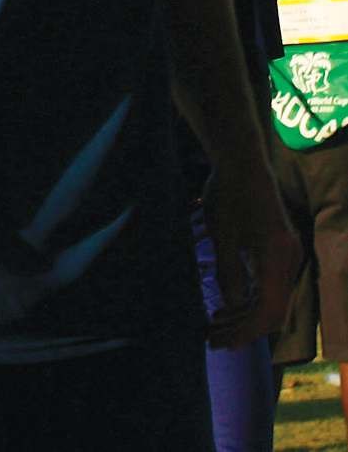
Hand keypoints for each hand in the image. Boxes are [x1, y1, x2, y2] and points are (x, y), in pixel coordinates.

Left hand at [203, 161, 299, 348]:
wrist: (242, 161)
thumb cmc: (228, 194)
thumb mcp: (221, 236)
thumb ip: (228, 274)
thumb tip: (232, 307)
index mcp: (277, 258)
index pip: (268, 311)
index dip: (244, 331)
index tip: (220, 341)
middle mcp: (290, 259)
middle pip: (273, 309)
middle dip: (243, 327)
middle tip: (213, 337)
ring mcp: (288, 253)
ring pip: (272, 297)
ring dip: (245, 313)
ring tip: (216, 322)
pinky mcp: (281, 247)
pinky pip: (270, 282)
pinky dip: (251, 296)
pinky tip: (228, 303)